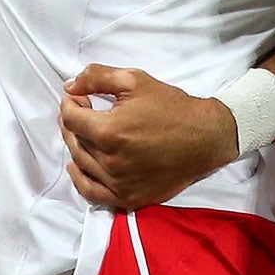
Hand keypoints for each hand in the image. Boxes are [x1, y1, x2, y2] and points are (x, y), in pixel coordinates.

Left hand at [59, 65, 238, 210]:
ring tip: (85, 131)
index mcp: (110, 131)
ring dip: (77, 144)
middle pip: (74, 140)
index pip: (70, 119)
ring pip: (81, 163)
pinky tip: (77, 166)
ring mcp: (118, 183)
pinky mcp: (128, 197)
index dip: (70, 104)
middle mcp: (110, 161)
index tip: (79, 97)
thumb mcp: (134, 80)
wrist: (204, 137)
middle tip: (82, 109)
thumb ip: (97, 77)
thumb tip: (69, 86)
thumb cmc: (171, 107)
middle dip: (72, 121)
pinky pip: (92, 193)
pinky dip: (79, 180)